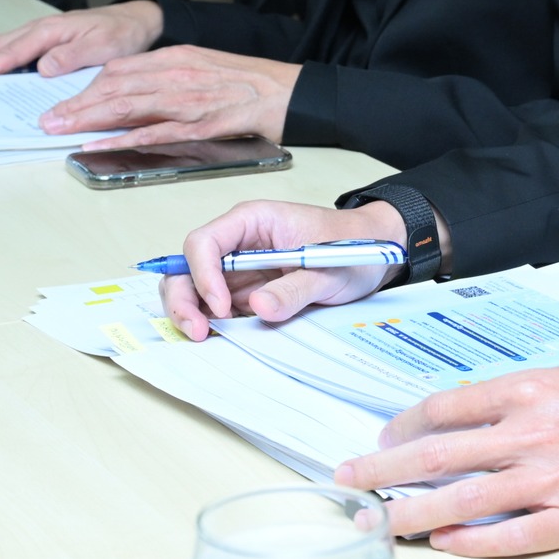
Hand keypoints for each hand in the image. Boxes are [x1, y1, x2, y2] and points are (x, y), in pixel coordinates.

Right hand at [0, 1, 163, 77]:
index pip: (9, 53)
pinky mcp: (38, 46)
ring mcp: (34, 39)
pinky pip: (4, 55)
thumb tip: (42, 68)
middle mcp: (36, 33)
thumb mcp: (104, 46)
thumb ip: (73, 57)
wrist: (136, 22)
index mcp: (48, 32)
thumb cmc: (121, 33)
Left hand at [36, 44, 297, 147]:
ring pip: (129, 106)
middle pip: (116, 86)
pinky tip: (101, 144)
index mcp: (178, 56)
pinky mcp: (203, 124)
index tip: (63, 100)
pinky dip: (124, 138)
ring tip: (60, 131)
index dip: (87, 86)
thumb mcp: (205, 66)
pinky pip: (156, 132)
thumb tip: (136, 90)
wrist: (291, 91)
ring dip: (89, 119)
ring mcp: (190, 99)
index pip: (120, 69)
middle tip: (47, 120)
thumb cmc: (251, 82)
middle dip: (77, 103)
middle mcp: (179, 73)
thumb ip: (171, 74)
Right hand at [159, 199, 405, 339]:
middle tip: (196, 331)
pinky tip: (220, 337)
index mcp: (253, 220)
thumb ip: (294, 288)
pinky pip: (217, 306)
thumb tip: (259, 307)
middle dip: (184, 298)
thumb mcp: (329, 269)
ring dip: (191, 312)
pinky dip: (210, 322)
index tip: (220, 306)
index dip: (203, 274)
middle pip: (189, 266)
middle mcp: (239, 242)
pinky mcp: (247, 290)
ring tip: (205, 337)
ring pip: (195, 288)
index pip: (205, 242)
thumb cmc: (352, 246)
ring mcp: (240, 268)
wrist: (374, 252)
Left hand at [335, 369, 558, 554]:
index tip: (384, 437)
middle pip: (438, 453)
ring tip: (376, 519)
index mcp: (533, 390)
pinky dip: (467, 542)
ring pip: (460, 499)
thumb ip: (517, 396)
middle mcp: (534, 432)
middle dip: (384, 468)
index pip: (447, 406)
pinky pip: (506, 538)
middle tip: (350, 479)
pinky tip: (441, 543)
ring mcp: (551, 481)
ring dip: (409, 511)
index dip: (405, 424)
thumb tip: (461, 416)